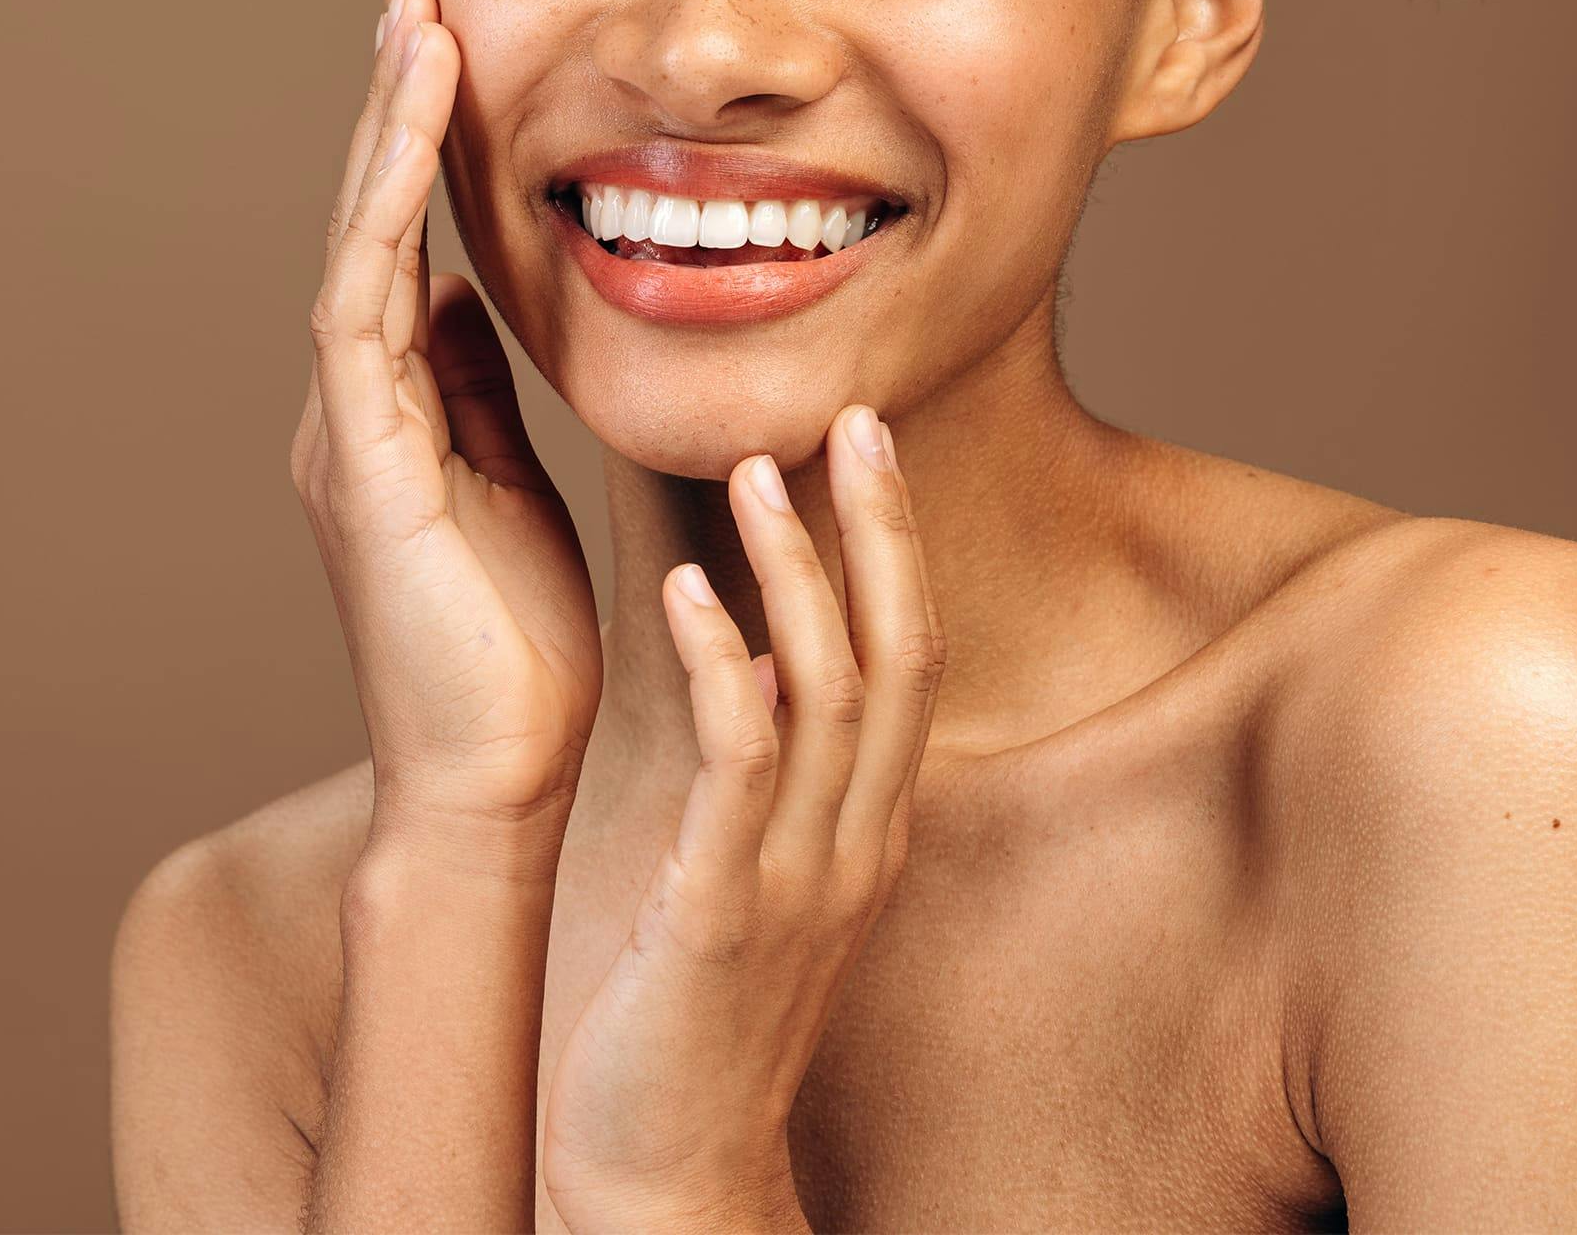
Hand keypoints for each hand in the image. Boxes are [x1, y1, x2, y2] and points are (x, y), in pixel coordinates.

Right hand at [290, 0, 602, 862]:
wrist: (494, 777)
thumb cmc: (516, 643)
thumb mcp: (504, 483)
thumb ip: (474, 391)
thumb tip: (471, 296)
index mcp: (399, 401)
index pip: (410, 232)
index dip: (427, 125)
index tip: (454, 19)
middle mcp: (359, 398)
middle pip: (372, 209)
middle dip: (394, 87)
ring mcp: (350, 425)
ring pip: (360, 235)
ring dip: (388, 119)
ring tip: (414, 0)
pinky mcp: (364, 459)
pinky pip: (369, 301)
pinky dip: (392, 203)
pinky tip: (420, 114)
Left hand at [540, 404, 946, 1232]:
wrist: (666, 1171)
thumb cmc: (697, 1010)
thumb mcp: (760, 875)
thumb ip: (779, 776)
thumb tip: (771, 663)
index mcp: (864, 827)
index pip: (910, 660)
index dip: (896, 549)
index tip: (867, 446)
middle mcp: (853, 842)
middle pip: (899, 655)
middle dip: (880, 531)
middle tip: (854, 417)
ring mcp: (797, 879)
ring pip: (828, 691)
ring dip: (798, 572)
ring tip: (755, 471)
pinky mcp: (721, 912)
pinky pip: (737, 767)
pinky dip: (724, 667)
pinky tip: (689, 593)